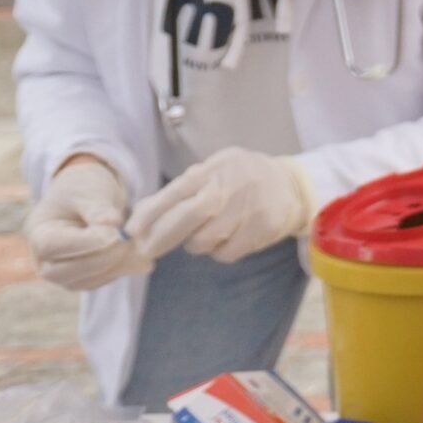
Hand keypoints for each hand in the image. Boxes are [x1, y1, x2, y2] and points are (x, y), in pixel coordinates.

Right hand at [25, 155, 148, 291]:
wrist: (91, 196)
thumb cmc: (85, 188)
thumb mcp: (91, 190)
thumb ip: (99, 208)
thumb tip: (112, 224)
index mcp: (38, 232)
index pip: (52, 246)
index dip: (85, 242)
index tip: (115, 233)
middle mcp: (43, 259)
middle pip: (65, 272)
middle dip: (101, 259)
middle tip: (129, 242)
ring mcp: (61, 272)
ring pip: (85, 282)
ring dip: (115, 268)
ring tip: (140, 250)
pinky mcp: (83, 278)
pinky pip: (101, 281)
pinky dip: (122, 271)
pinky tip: (143, 260)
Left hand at [125, 148, 311, 263]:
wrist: (291, 184)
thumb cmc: (239, 179)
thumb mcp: (211, 173)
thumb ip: (178, 192)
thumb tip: (139, 215)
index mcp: (214, 170)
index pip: (176, 192)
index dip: (151, 213)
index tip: (131, 231)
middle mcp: (232, 186)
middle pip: (189, 217)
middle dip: (162, 237)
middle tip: (148, 251)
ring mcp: (250, 207)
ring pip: (205, 240)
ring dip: (196, 243)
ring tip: (206, 233)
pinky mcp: (265, 227)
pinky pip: (227, 253)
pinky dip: (219, 251)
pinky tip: (227, 238)